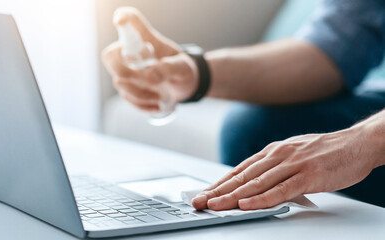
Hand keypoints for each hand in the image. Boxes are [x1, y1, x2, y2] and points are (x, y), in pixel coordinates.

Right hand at [102, 7, 198, 111]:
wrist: (186, 85)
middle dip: (123, 71)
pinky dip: (140, 105)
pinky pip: (127, 98)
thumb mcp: (183, 67)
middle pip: (110, 57)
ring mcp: (128, 72)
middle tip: (145, 81)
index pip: (130, 21)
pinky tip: (155, 108)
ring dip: (138, 94)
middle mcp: (131, 54)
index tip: (120, 21)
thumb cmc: (184, 69)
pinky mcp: (130, 89)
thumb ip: (169, 68)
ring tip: (159, 99)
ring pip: (119, 82)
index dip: (123, 18)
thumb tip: (149, 78)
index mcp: (146, 39)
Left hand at [192, 121, 383, 210]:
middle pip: (242, 177)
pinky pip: (280, 190)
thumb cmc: (326, 151)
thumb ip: (275, 168)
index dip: (219, 183)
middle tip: (200, 202)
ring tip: (215, 206)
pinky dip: (261, 199)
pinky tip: (246, 206)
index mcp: (272, 151)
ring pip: (256, 184)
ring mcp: (292, 165)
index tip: (204, 194)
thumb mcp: (294, 154)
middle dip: (218, 191)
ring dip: (232, 197)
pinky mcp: (308, 175)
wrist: (357, 142)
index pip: (240, 170)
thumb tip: (256, 183)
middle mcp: (278, 155)